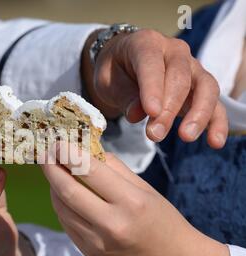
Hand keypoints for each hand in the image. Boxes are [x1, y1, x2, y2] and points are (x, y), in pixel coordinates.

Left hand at [41, 144, 229, 255]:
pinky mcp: (89, 253)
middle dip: (51, 168)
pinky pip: (66, 224)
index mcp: (131, 202)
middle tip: (44, 154)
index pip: (89, 170)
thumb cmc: (164, 221)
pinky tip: (63, 194)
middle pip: (67, 190)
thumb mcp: (145, 189)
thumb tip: (85, 149)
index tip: (56, 141)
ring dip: (53, 186)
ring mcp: (97, 243)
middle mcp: (111, 224)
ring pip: (61, 208)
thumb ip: (114, 168)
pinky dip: (61, 205)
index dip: (67, 152)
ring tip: (53, 171)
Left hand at [82, 29, 227, 148]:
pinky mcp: (201, 87)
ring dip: (198, 114)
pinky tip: (215, 141)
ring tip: (186, 137)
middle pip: (180, 79)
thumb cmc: (115, 71)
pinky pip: (215, 103)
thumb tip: (137, 115)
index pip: (152, 65)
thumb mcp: (107, 80)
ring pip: (205, 88)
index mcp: (147, 43)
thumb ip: (123, 96)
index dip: (153, 89)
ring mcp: (192, 68)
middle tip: (155, 134)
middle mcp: (175, 51)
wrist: (124, 63)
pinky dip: (217, 122)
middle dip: (169, 109)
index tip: (151, 112)